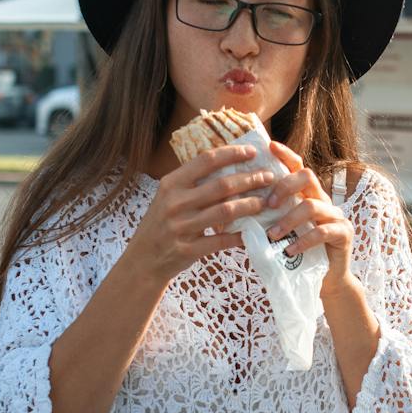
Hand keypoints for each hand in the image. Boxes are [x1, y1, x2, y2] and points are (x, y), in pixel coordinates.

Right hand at [127, 143, 273, 285]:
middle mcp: (175, 203)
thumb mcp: (168, 197)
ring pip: (226, 211)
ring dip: (250, 205)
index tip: (252, 152)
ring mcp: (180, 227)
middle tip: (268, 177)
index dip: (232, 153)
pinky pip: (221, 241)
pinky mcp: (187, 250)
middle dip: (250, 179)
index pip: (206, 160)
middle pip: (221, 185)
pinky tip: (252, 231)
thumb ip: (191, 182)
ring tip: (265, 202)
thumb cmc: (161, 224)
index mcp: (171, 184)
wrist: (142, 260)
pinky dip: (239, 236)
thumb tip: (227, 163)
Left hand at [263, 142, 355, 296]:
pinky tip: (289, 251)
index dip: (285, 155)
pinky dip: (303, 241)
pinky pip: (324, 231)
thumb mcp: (279, 232)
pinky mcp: (344, 233)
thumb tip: (228, 212)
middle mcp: (322, 199)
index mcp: (305, 194)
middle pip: (307, 176)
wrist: (325, 279)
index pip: (297, 166)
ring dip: (289, 219)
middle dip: (285, 186)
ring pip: (312, 205)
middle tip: (268, 204)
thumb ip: (264, 218)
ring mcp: (335, 215)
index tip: (269, 146)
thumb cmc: (296, 253)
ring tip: (273, 235)